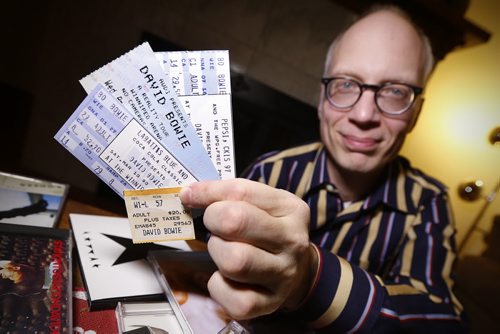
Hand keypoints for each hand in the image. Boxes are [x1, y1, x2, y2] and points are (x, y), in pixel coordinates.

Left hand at [180, 178, 317, 319]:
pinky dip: (217, 285)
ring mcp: (283, 276)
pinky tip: (226, 277)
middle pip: (235, 223)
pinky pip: (227, 294)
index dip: (207, 192)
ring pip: (232, 261)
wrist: (297, 270)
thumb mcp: (263, 204)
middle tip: (214, 225)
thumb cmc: (270, 231)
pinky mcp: (268, 305)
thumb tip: (190, 194)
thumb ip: (231, 195)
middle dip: (213, 220)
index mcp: (291, 209)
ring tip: (223, 249)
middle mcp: (292, 242)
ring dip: (217, 252)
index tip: (189, 195)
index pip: (241, 192)